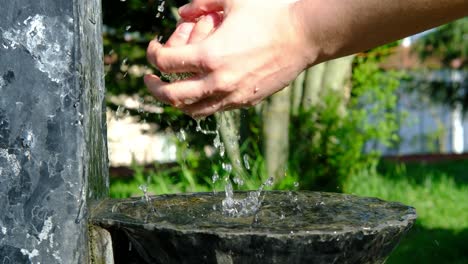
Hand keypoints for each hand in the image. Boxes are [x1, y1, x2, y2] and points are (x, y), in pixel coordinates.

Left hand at [145, 0, 312, 117]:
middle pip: (172, 96)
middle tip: (150, 79)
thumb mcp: (233, 0)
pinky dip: (201, 103)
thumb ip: (201, 3)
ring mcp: (232, 96)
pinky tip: (203, 89)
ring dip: (177, 101)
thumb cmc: (270, 15)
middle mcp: (217, 81)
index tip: (153, 48)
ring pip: (192, 110)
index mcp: (209, 56)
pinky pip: (216, 109)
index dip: (152, 54)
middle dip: (153, 88)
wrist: (304, 36)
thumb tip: (182, 12)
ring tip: (174, 89)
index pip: (165, 63)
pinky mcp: (246, 102)